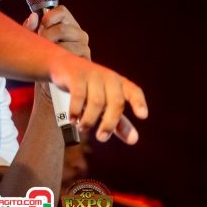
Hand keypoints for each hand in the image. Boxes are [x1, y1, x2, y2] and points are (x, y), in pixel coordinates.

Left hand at [23, 6, 90, 59]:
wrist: (49, 82)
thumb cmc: (42, 58)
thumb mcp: (33, 42)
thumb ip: (30, 28)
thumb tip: (33, 16)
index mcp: (68, 24)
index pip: (62, 11)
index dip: (49, 17)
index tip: (40, 27)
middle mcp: (79, 33)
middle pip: (61, 29)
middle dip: (47, 37)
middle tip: (42, 46)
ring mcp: (84, 47)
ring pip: (65, 44)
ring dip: (52, 51)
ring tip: (48, 57)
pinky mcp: (85, 60)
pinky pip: (71, 58)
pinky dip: (60, 61)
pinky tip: (55, 64)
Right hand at [23, 7, 147, 144]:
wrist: (63, 65)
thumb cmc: (89, 89)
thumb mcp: (105, 104)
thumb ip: (119, 122)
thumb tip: (134, 140)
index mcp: (120, 83)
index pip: (134, 91)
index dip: (139, 103)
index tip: (143, 116)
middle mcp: (109, 77)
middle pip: (116, 101)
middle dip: (110, 122)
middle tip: (101, 138)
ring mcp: (93, 75)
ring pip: (97, 102)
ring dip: (90, 120)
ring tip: (83, 128)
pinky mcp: (76, 75)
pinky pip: (79, 95)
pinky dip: (76, 111)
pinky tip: (73, 120)